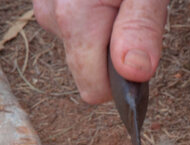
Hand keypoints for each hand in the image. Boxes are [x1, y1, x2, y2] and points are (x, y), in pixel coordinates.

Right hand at [34, 0, 167, 103]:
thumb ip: (141, 28)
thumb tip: (133, 73)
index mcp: (74, 19)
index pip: (94, 90)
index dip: (124, 81)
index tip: (142, 53)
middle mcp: (52, 17)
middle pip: (88, 69)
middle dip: (115, 51)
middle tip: (133, 12)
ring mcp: (46, 9)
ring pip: (81, 47)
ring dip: (105, 30)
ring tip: (120, 0)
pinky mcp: (49, 3)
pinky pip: (74, 27)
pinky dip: (93, 15)